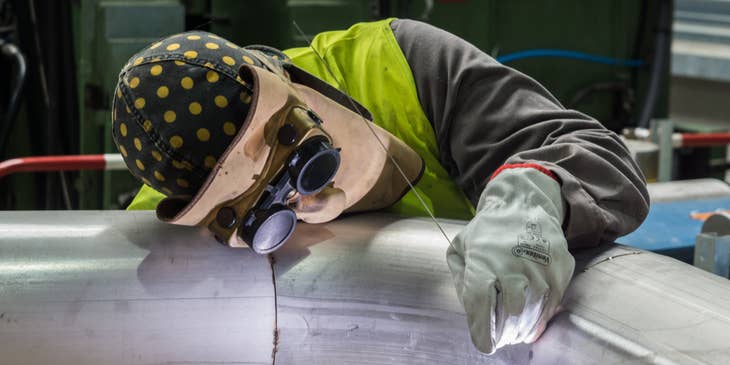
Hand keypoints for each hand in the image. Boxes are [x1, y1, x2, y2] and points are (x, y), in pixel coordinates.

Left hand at [446, 166, 574, 353]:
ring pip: (533, 312)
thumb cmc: (487, 231)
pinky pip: (551, 304)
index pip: (480, 302)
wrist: (523, 204)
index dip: (482, 329)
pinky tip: (532, 322)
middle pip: (510, 313)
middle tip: (501, 338)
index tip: (484, 344)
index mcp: (484, 259)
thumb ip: (460, 279)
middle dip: (504, 332)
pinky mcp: (560, 267)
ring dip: (523, 328)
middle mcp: (513, 262)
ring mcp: (540, 265)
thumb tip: (471, 309)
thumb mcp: (461, 247)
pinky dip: (541, 318)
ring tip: (515, 333)